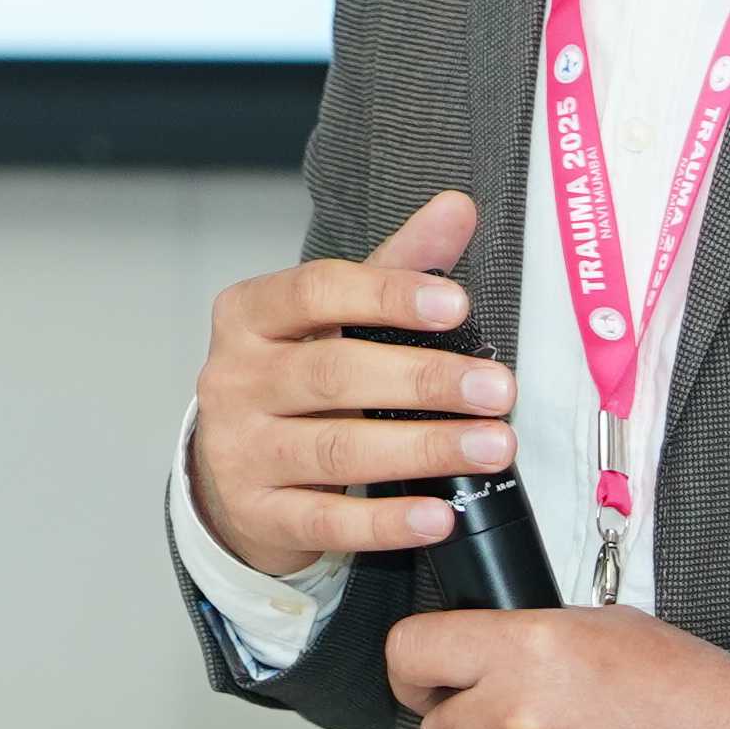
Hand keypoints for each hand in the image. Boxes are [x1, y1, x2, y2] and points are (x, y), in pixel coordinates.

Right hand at [186, 185, 514, 581]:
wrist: (232, 475)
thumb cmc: (293, 381)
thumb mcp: (331, 319)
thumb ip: (394, 265)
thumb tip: (457, 208)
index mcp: (248, 316)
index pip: (314, 291)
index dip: (386, 295)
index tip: (456, 304)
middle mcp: (233, 379)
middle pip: (332, 374)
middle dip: (424, 380)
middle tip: (497, 389)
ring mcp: (240, 450)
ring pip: (336, 450)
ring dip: (423, 448)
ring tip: (491, 446)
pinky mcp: (257, 513)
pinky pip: (327, 520)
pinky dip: (386, 520)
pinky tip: (436, 514)